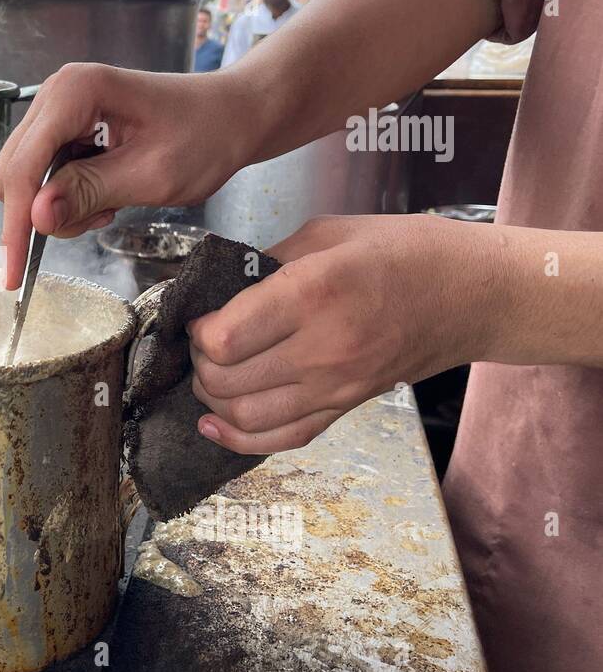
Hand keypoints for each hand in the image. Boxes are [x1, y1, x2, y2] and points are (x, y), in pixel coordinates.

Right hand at [0, 63, 256, 288]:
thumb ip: (91, 192)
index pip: (25, 167)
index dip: (15, 224)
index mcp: (75, 92)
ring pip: (25, 177)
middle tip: (98, 221)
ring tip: (110, 207)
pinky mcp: (66, 125)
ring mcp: (59, 109)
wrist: (234, 114)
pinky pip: (45, 172)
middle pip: (13, 171)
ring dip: (59, 206)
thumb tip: (36, 216)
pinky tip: (107, 196)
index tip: (13, 275)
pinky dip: (68, 196)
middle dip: (43, 212)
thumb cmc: (206, 135)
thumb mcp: (153, 175)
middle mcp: (56, 93)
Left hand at [189, 214, 496, 453]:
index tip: (199, 317)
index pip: (225, 337)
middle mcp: (323, 347)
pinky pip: (283, 438)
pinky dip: (239, 438)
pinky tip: (214, 425)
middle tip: (202, 344)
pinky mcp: (347, 406)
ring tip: (213, 374)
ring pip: (246, 416)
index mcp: (313, 293)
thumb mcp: (328, 232)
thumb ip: (268, 261)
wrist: (473, 294)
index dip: (197, 331)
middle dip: (198, 364)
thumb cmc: (403, 252)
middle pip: (227, 380)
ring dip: (213, 399)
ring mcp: (337, 385)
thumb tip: (219, 289)